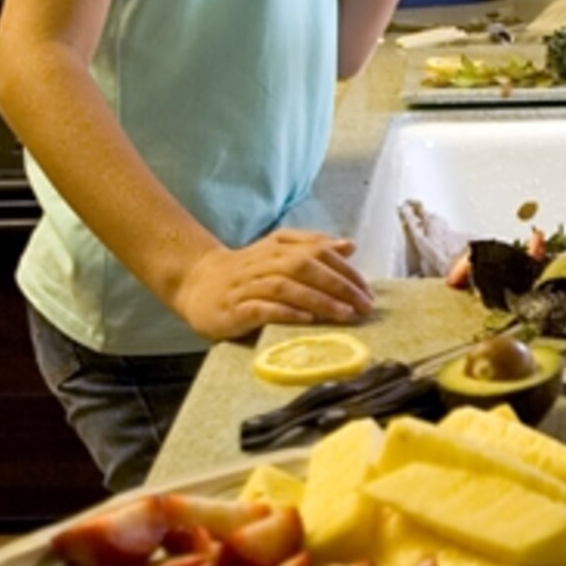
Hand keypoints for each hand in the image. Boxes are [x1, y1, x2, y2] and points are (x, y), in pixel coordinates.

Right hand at [171, 227, 374, 339]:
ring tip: (344, 314)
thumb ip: (314, 247)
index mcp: (279, 247)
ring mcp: (248, 286)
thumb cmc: (247, 271)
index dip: (346, 271)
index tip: (368, 291)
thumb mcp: (279, 253)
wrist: (197, 283)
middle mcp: (265, 262)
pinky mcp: (235, 309)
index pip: (318, 253)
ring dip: (318, 300)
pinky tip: (306, 321)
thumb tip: (349, 245)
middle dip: (338, 285)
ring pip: (287, 287)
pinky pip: (262, 309)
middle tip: (364, 305)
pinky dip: (286, 313)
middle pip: (306, 267)